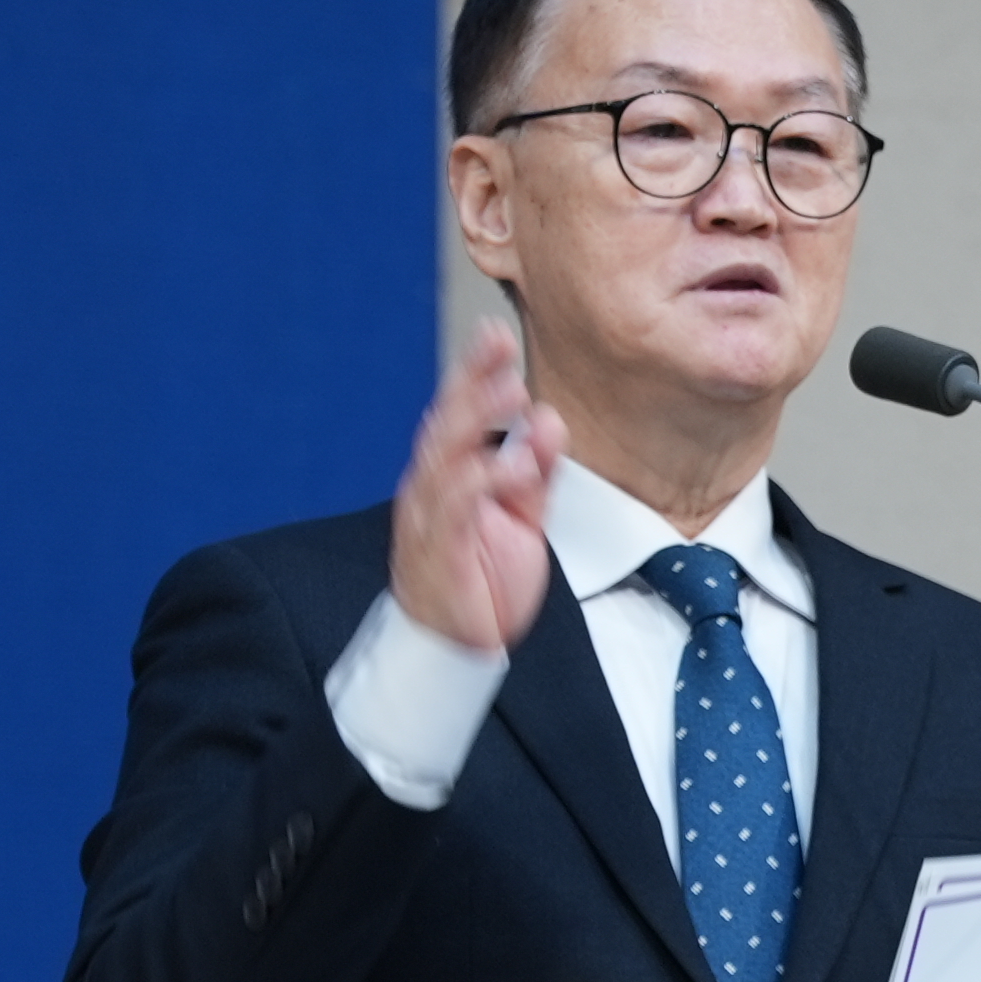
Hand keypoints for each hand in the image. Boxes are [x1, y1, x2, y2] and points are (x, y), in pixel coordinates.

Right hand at [387, 327, 565, 650]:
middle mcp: (432, 488)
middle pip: (447, 422)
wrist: (455, 647)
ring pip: (446, 456)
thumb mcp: (521, 517)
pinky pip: (453, 509)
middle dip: (472, 379)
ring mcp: (431, 518)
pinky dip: (477, 482)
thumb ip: (534, 470)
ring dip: (477, 420)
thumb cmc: (481, 579)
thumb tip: (549, 419)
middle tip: (499, 341)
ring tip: (511, 390)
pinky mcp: (439, 552)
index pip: (459, 412)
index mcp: (449, 474)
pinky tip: (503, 463)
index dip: (475, 372)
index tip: (498, 333)